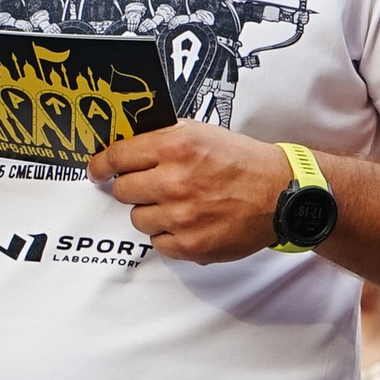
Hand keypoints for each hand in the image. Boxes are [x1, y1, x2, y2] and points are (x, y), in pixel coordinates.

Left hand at [88, 122, 293, 263]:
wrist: (281, 194)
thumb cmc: (243, 162)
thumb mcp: (202, 133)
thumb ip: (163, 138)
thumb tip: (127, 146)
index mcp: (174, 147)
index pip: (116, 157)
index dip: (101, 166)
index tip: (97, 171)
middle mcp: (173, 181)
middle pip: (123, 191)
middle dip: (133, 189)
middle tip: (153, 188)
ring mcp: (181, 216)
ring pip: (138, 219)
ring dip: (152, 213)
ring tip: (180, 206)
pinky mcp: (190, 245)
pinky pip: (158, 243)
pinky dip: (170, 235)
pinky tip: (191, 223)